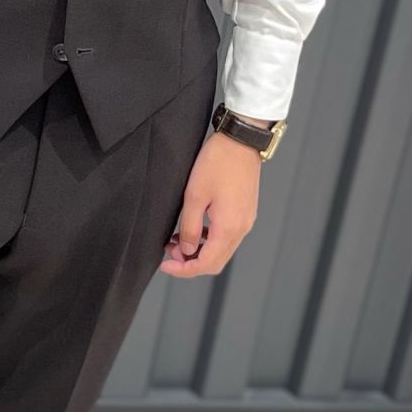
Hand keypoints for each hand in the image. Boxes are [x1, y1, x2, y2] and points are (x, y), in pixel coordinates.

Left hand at [160, 131, 261, 276]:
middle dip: (191, 263)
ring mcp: (246, 221)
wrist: (240, 142)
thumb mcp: (194, 195)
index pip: (207, 263)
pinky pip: (227, 237)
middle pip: (216, 262)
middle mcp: (241, 228)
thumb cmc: (218, 163)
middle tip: (170, 253)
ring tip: (177, 240)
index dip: (184, 270)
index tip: (166, 266)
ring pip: (222, 250)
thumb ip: (189, 227)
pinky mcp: (245, 212)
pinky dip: (209, 240)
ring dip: (199, 251)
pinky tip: (195, 229)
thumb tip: (186, 250)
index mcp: (229, 227)